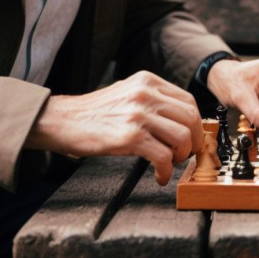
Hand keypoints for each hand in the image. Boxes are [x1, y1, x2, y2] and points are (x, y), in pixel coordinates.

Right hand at [25, 71, 201, 185]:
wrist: (61, 120)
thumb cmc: (94, 112)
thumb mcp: (127, 93)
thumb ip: (152, 100)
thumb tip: (180, 119)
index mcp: (148, 81)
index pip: (188, 100)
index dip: (196, 123)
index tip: (194, 137)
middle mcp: (146, 93)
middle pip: (190, 117)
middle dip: (194, 140)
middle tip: (187, 155)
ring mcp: (139, 114)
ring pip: (182, 136)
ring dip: (182, 156)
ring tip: (171, 164)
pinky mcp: (129, 136)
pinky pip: (163, 156)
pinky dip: (166, 170)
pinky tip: (159, 176)